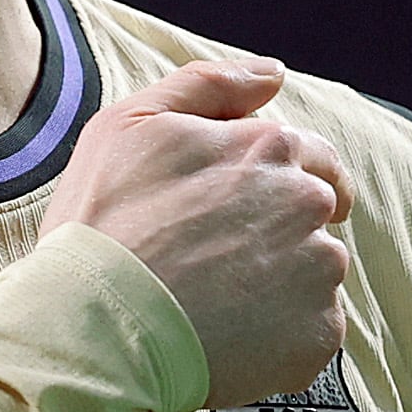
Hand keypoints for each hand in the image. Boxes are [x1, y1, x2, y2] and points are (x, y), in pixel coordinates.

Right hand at [45, 58, 351, 406]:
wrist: (93, 328)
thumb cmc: (103, 224)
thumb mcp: (132, 123)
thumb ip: (209, 85)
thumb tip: (273, 73)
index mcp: (271, 146)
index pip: (310, 155)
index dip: (275, 179)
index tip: (244, 209)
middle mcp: (307, 203)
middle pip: (313, 214)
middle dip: (275, 230)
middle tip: (214, 259)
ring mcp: (317, 271)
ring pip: (314, 273)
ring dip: (279, 283)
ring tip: (213, 303)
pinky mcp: (317, 335)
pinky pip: (312, 331)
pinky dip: (281, 336)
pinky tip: (228, 337)